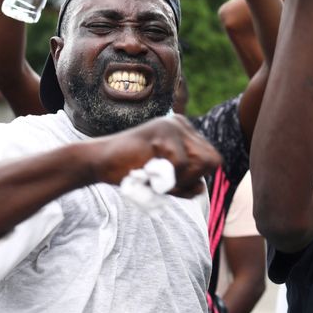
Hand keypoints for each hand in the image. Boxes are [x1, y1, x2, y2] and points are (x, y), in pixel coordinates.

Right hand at [94, 115, 221, 197]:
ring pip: (202, 162)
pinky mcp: (163, 132)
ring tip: (156, 176)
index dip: (194, 179)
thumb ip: (186, 182)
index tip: (168, 180)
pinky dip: (166, 178)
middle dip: (192, 179)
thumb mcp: (166, 180)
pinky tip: (147, 172)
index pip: (211, 160)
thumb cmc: (131, 172)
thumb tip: (201, 188)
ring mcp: (173, 125)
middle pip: (213, 160)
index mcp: (185, 132)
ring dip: (181, 180)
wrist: (100, 163)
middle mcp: (181, 124)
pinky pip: (181, 165)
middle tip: (164, 181)